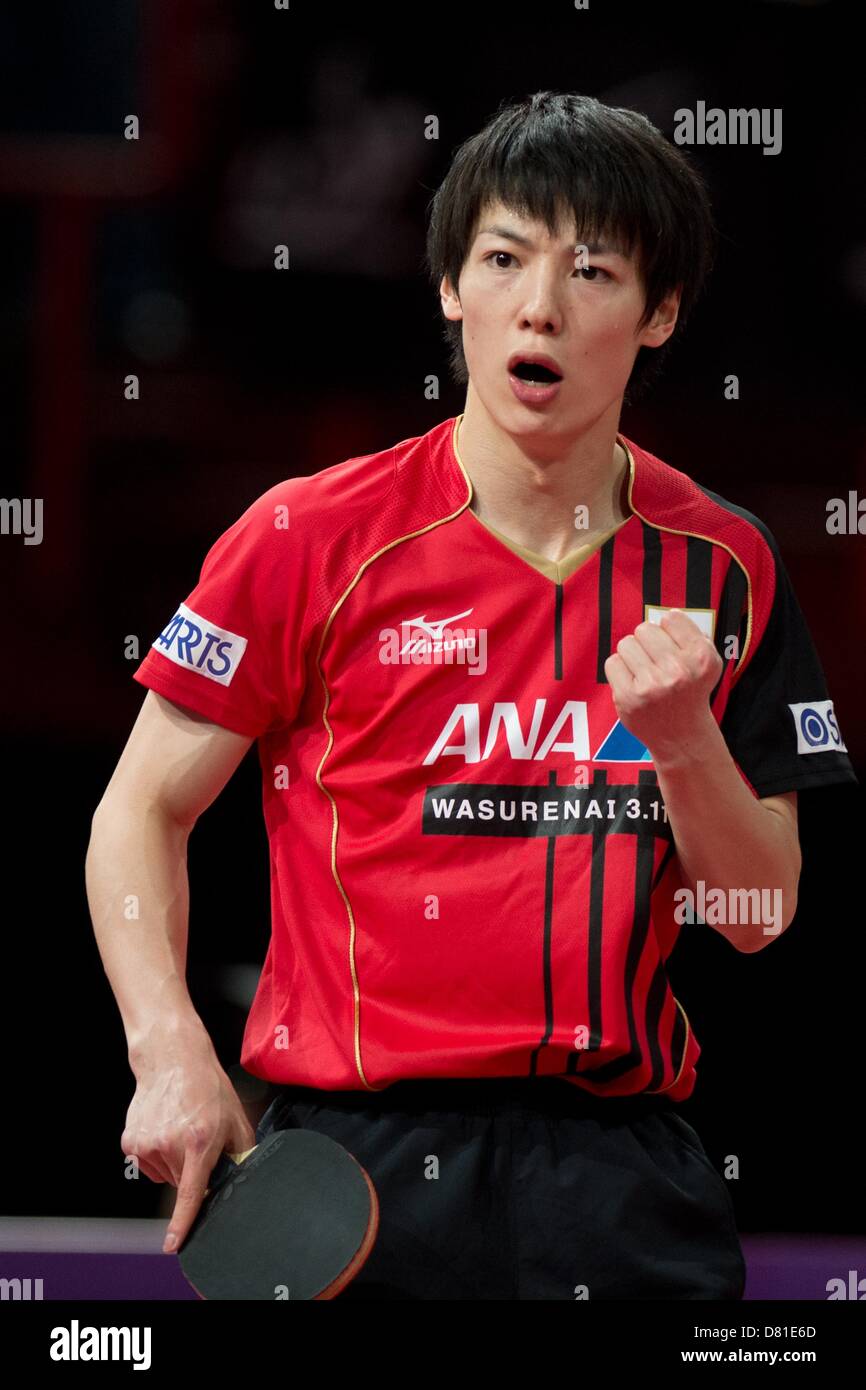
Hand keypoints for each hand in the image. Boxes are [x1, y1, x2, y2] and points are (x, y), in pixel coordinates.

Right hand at [122, 1035, 255, 1254]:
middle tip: (197, 1140)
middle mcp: (169, 1144)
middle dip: (192, 1171)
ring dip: (173, 1162)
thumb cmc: (207, 1087)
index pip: (189, 1193)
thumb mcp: (235, 1118)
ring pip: (163, 1175)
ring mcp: (146, 1144)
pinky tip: (164, 1129)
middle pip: (181, 1183)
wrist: (172, 1060)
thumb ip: (241, 1153)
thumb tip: (241, 1178)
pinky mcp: (130, 1142)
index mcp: (198, 1141)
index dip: (182, 1222)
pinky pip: (147, 1165)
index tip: (174, 1244)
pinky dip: (156, 1154)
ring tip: (179, 1129)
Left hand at [603, 609, 722, 762]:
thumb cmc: (691, 691)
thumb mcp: (707, 662)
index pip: (671, 618)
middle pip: (645, 629)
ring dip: (633, 654)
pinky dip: (620, 669)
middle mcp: (678, 671)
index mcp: (701, 658)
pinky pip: (612, 662)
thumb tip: (666, 616)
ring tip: (645, 672)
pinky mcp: (628, 698)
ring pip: (626, 643)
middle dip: (647, 641)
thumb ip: (691, 635)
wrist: (681, 735)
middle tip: (656, 660)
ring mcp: (651, 686)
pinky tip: (633, 682)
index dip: (669, 629)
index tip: (672, 645)